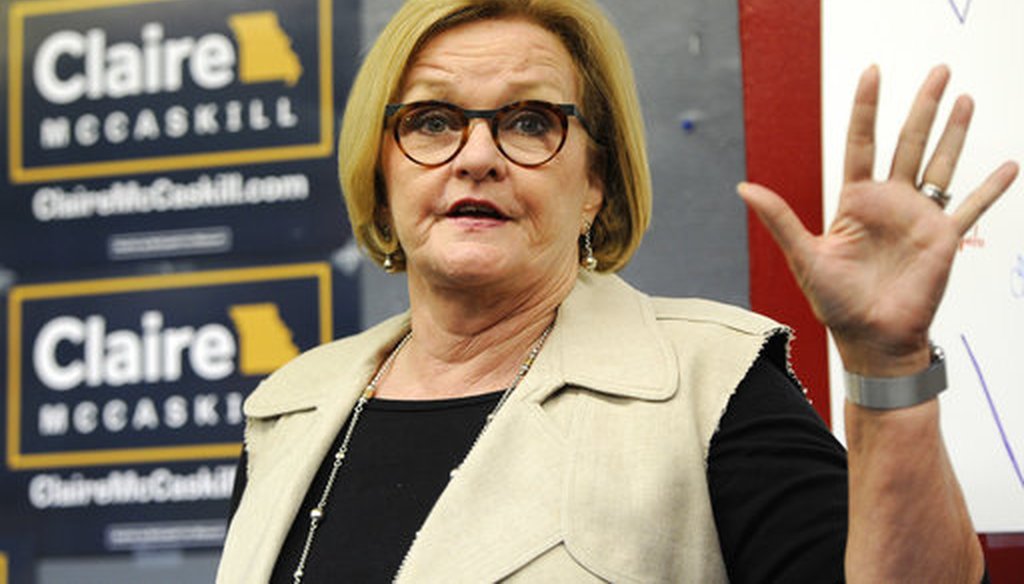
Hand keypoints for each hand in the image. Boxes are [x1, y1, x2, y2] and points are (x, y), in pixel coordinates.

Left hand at [739, 65, 1017, 375]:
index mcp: (855, 201)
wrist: (871, 339)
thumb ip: (779, 219)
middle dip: (923, 107)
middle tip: (939, 70)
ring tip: (964, 98)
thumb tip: (743, 187)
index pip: (860, 143)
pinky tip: (1009, 166)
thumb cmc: (835, 303)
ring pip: (941, 164)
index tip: (873, 73)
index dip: (866, 108)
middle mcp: (889, 203)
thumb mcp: (804, 257)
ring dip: (954, 133)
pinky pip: (971, 208)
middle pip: (908, 143)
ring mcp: (919, 218)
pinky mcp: (944, 240)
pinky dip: (990, 188)